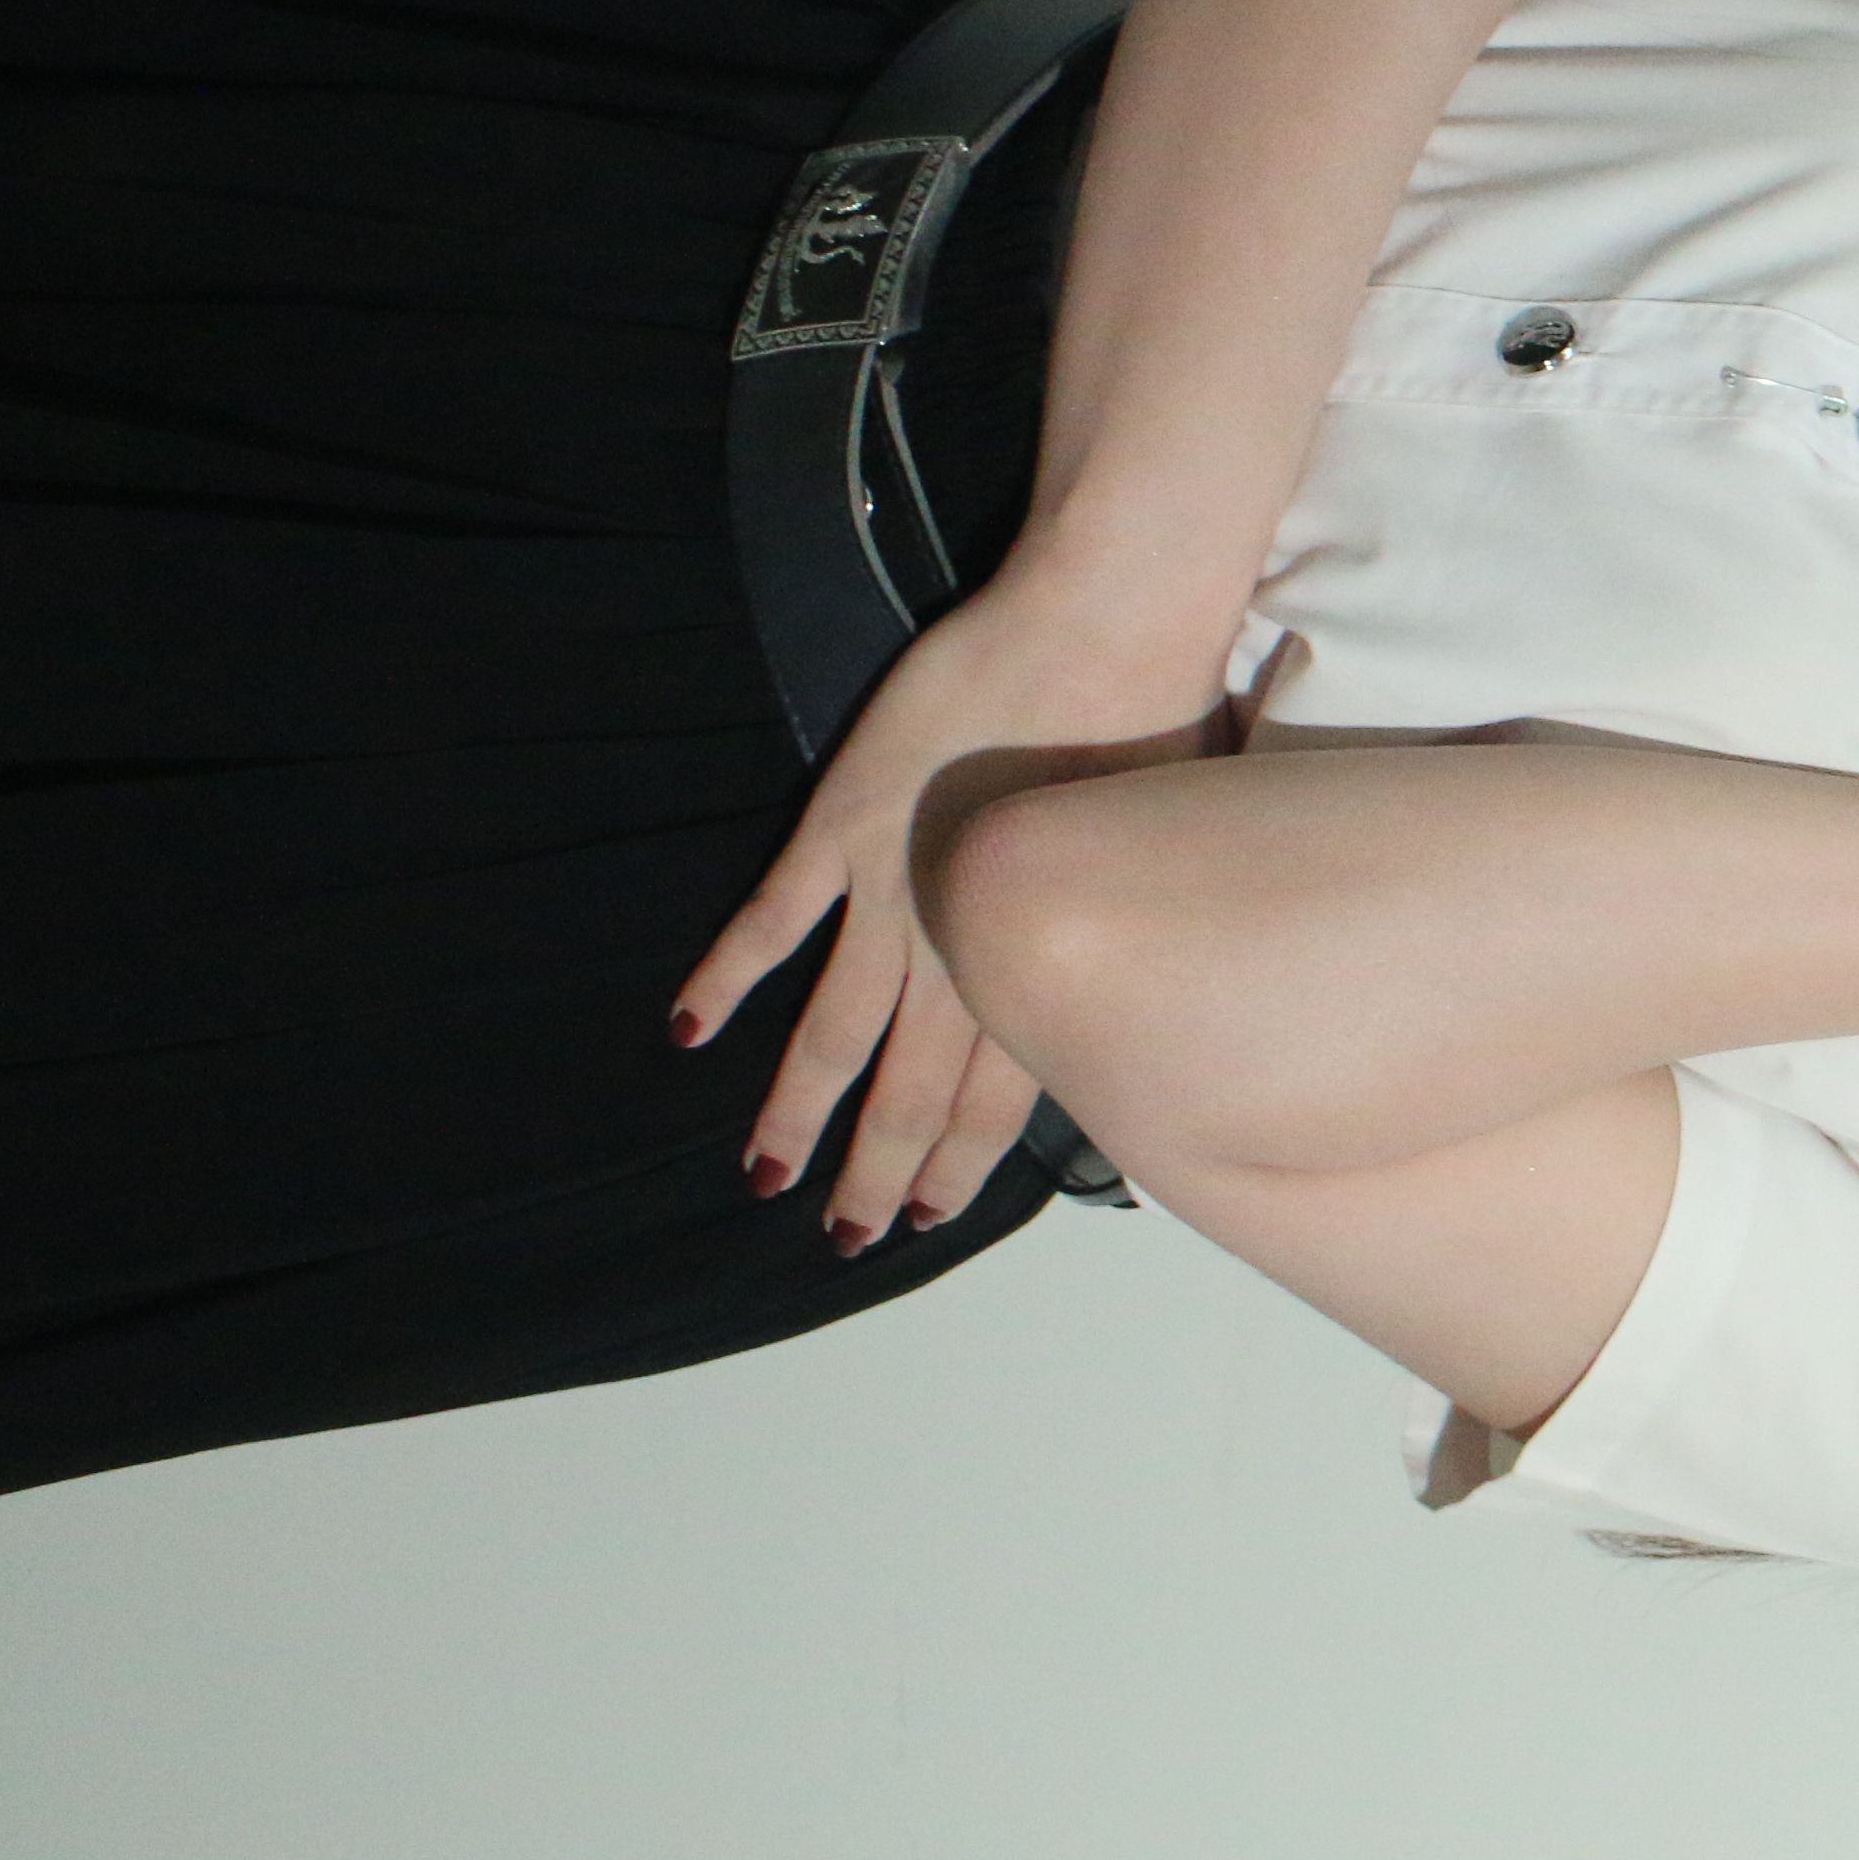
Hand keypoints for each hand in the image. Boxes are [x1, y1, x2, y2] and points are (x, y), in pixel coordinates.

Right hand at [669, 578, 1232, 1241]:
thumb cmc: (1166, 721)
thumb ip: (1130, 930)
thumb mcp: (1163, 856)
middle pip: (914, 1088)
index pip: (997, 1096)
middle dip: (877, 1169)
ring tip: (764, 1173)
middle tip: (844, 1236)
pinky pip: (777, 918)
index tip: (926, 1218)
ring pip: (840, 1031)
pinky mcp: (848, 820)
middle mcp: (972, 943)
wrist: (1112, 623)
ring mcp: (902, 887)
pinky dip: (730, 975)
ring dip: (796, 1108)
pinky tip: (692, 1031)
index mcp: (1053, 956)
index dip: (958, 1164)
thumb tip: (1146, 978)